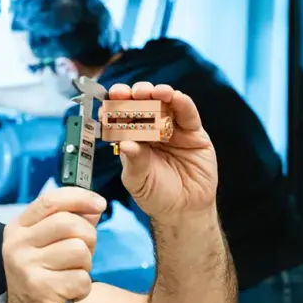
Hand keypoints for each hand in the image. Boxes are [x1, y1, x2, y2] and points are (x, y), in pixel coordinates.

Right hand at [1, 187, 105, 302]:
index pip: (50, 200)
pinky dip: (83, 288)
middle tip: (84, 254)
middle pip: (70, 224)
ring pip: (79, 250)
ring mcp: (26, 266)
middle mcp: (17, 244)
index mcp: (19, 228)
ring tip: (73, 274)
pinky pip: (81, 278)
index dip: (79, 198)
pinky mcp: (39, 288)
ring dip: (85, 265)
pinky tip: (70, 292)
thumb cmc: (46, 276)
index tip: (100, 204)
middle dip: (88, 238)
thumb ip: (72, 221)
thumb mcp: (51, 245)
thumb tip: (95, 206)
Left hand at [108, 82, 217, 219]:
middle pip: (141, 104)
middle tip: (126, 93)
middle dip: (133, 95)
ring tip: (151, 91)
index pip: (121, 117)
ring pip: (164, 103)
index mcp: (133, 138)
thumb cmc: (157, 195)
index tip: (108, 100)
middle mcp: (152, 130)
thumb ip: (134, 161)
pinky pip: (187, 113)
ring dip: (157, 92)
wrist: (185, 210)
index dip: (114, 106)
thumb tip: (124, 143)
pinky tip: (175, 97)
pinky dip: (181, 102)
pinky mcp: (194, 133)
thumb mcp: (138, 180)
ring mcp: (173, 129)